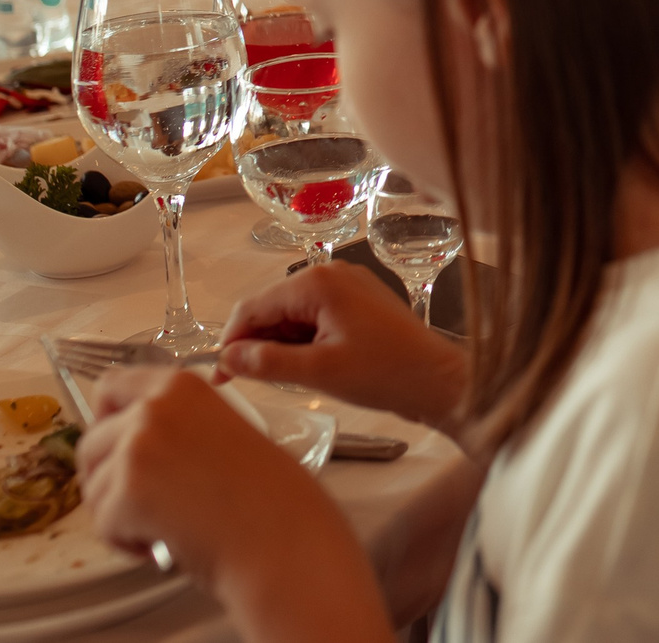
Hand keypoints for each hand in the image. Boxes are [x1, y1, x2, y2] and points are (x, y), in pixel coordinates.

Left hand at [78, 367, 391, 641]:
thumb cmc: (263, 495)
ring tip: (162, 527)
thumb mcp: (219, 431)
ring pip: (93, 487)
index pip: (111, 386)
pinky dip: (124, 542)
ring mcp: (137, 447)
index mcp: (180, 386)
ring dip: (117, 515)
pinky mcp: (127, 490)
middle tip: (143, 505)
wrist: (279, 534)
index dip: (106, 420)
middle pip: (90, 442)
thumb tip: (128, 444)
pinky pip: (101, 524)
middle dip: (106, 479)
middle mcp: (153, 407)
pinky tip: (162, 542)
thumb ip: (174, 424)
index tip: (115, 446)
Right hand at [217, 260, 469, 434]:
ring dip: (281, 345)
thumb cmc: (385, 373)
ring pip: (294, 315)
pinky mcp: (361, 304)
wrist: (439, 381)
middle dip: (256, 344)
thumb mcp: (318, 372)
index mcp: (318, 282)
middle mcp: (332, 275)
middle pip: (273, 308)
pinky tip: (305, 369)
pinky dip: (303, 342)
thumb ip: (266, 363)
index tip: (219, 377)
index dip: (231, 342)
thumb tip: (228, 360)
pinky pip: (317, 319)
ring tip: (280, 381)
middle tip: (243, 384)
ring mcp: (349, 287)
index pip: (254, 306)